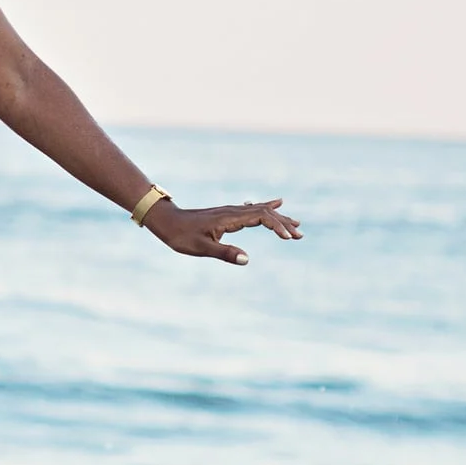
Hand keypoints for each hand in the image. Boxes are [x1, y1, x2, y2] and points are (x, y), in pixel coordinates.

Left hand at [145, 198, 300, 264]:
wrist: (166, 221)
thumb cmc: (181, 235)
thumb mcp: (201, 248)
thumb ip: (224, 253)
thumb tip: (247, 260)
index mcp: (230, 218)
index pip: (261, 217)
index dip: (277, 226)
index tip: (288, 238)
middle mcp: (233, 211)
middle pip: (265, 212)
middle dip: (283, 222)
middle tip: (299, 234)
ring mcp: (230, 211)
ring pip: (260, 211)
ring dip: (278, 217)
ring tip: (295, 223)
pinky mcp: (227, 214)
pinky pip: (252, 210)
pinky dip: (267, 209)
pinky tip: (274, 205)